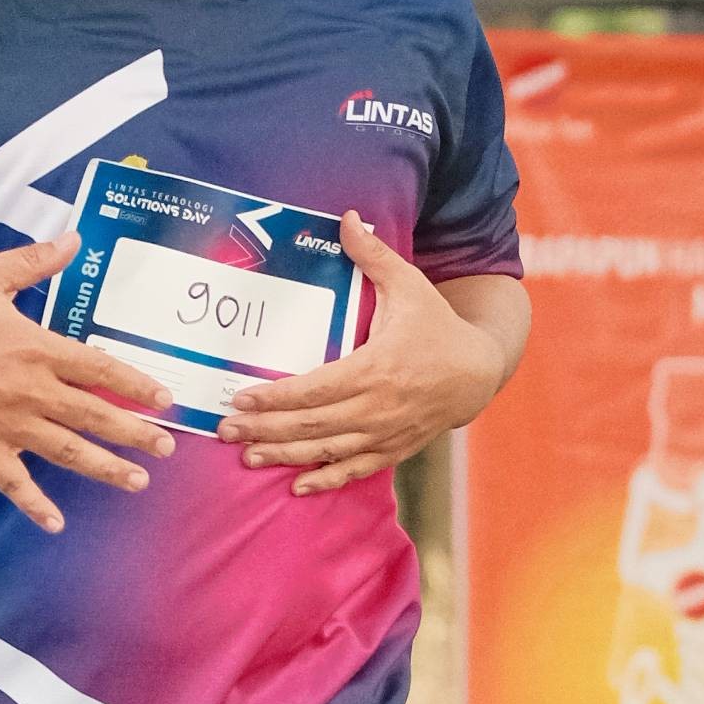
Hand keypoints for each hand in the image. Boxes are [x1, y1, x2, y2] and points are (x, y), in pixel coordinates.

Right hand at [0, 235, 175, 534]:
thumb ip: (35, 261)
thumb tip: (73, 238)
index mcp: (37, 350)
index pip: (100, 370)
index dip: (136, 384)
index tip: (164, 398)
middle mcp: (31, 392)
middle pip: (95, 416)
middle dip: (136, 433)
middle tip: (168, 446)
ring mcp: (9, 426)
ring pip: (69, 453)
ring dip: (107, 469)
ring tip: (139, 481)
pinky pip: (16, 484)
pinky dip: (36, 506)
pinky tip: (57, 524)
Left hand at [220, 216, 506, 495]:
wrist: (478, 371)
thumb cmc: (436, 326)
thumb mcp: (409, 285)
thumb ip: (374, 255)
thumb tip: (347, 217)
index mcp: (377, 366)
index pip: (316, 387)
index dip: (276, 395)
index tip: (241, 397)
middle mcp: (378, 405)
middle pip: (313, 423)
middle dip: (266, 428)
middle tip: (226, 430)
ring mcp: (386, 432)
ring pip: (328, 449)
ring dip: (286, 455)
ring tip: (248, 457)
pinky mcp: (394, 448)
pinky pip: (356, 469)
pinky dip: (326, 479)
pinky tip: (298, 486)